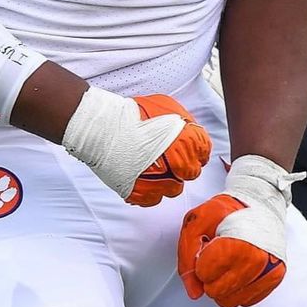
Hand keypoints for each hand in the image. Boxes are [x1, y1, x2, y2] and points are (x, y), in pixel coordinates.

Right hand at [62, 88, 211, 205]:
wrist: (102, 127)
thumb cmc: (133, 115)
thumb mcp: (165, 106)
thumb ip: (184, 121)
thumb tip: (193, 131)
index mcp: (186, 142)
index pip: (204, 151)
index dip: (197, 149)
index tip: (191, 150)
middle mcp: (176, 165)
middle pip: (191, 173)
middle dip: (184, 165)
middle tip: (172, 158)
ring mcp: (157, 182)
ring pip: (174, 189)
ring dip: (169, 180)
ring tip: (156, 167)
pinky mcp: (139, 194)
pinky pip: (154, 200)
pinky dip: (151, 191)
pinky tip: (145, 177)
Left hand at [178, 155, 304, 306]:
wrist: (260, 201)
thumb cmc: (229, 210)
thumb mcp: (197, 221)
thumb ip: (187, 255)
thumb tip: (193, 290)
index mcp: (235, 244)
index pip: (203, 275)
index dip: (199, 262)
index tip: (207, 248)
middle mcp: (256, 260)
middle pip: (216, 292)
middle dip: (210, 277)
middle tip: (216, 256)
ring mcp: (268, 270)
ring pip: (232, 301)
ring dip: (224, 286)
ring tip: (229, 262)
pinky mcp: (275, 277)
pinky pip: (248, 300)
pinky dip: (240, 288)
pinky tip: (240, 268)